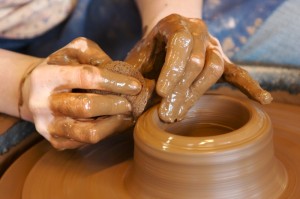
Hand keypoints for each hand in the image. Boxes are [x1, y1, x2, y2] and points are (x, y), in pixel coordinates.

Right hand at [25, 37, 140, 148]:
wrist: (33, 92)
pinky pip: (87, 142)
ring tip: (128, 114)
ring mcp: (48, 126)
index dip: (114, 81)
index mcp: (46, 76)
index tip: (135, 85)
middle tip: (132, 102)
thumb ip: (95, 55)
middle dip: (115, 104)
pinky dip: (107, 132)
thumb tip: (123, 73)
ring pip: (89, 132)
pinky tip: (116, 122)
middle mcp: (42, 104)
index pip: (85, 76)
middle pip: (86, 107)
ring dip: (115, 123)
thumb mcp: (74, 52)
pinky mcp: (56, 142)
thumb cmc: (61, 68)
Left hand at [126, 14, 271, 122]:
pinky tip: (262, 100)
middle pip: (197, 61)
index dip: (172, 68)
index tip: (162, 93)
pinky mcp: (222, 60)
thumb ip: (136, 74)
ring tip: (176, 116)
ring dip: (195, 95)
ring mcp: (213, 45)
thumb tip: (135, 101)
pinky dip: (249, 86)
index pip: (180, 43)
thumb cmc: (150, 50)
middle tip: (166, 116)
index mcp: (175, 24)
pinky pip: (238, 72)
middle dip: (180, 91)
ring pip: (213, 69)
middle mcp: (198, 31)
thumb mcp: (138, 57)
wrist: (166, 37)